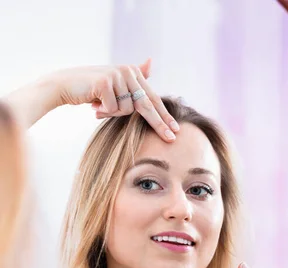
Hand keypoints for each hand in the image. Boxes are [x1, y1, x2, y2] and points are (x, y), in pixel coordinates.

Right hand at [49, 61, 178, 141]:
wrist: (64, 85)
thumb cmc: (91, 90)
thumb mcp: (115, 86)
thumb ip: (134, 80)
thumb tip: (150, 62)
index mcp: (133, 72)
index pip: (153, 99)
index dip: (164, 116)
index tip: (176, 131)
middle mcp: (128, 71)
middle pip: (147, 105)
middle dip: (159, 124)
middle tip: (171, 138)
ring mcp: (117, 75)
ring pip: (126, 110)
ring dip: (112, 114)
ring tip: (100, 107)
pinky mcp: (105, 81)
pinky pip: (113, 108)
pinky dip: (103, 111)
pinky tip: (93, 104)